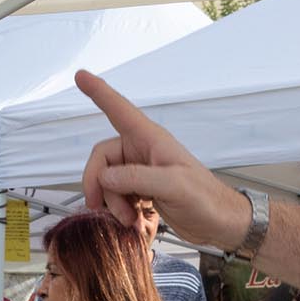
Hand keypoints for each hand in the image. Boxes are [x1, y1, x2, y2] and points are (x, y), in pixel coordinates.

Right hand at [76, 70, 252, 248]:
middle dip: (98, 184)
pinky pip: (117, 195)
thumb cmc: (206, 199)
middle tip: (100, 207)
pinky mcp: (142, 190)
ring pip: (107, 180)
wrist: (220, 224)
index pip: (119, 110)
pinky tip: (133, 221)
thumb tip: (105, 177)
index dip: (98, 92)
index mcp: (151, 139)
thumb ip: (137, 178)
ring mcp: (141, 171)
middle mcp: (142, 151)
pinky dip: (119, 209)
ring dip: (111, 202)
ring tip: (128, 219)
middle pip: (102, 158)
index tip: (80, 76)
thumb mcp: (174, 185)